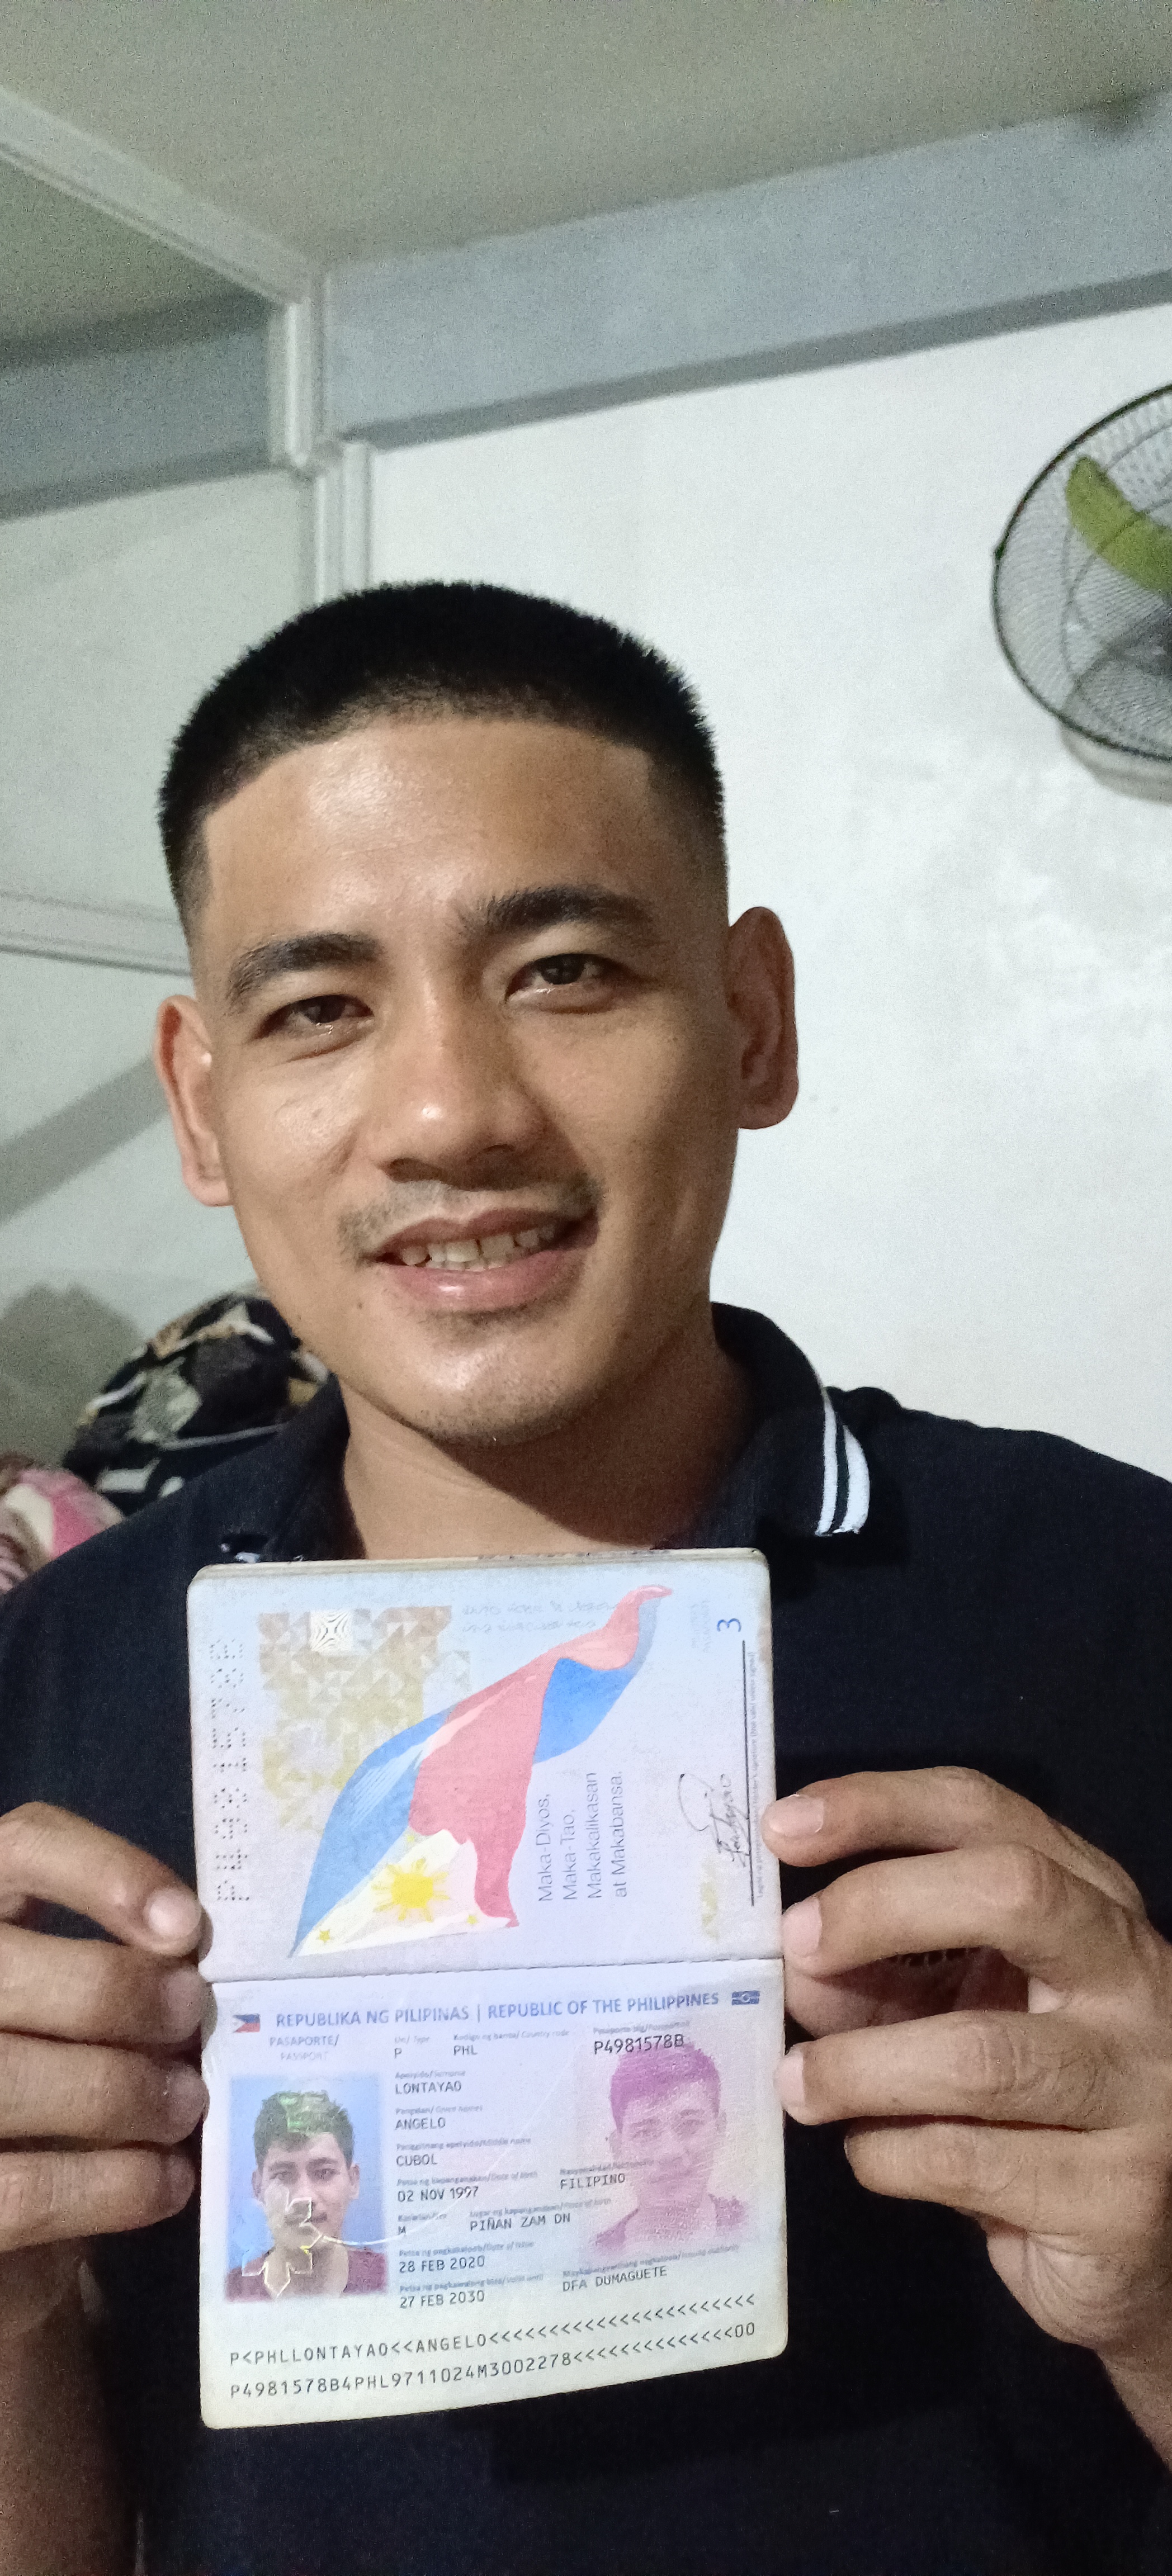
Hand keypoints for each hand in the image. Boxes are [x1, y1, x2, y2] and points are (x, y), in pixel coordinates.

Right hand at [0, 1802, 207, 2340]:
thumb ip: (120, 1964)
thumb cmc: (65, 2069)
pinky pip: (29, 2189)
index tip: (188, 1926)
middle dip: (122, 1996)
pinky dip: (117, 2184)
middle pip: (16, 1969)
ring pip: (14, 2079)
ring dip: (126, 2094)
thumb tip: (199, 1965)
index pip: (24, 1848)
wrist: (14, 2192)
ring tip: (186, 2104)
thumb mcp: (81, 1997)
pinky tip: (167, 2179)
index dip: (103, 1872)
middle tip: (191, 2022)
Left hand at [763, 1768, 1171, 2459]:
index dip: (878, 1806)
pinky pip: (967, 2162)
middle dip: (881, 1906)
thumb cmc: (1028, 2097)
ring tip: (799, 2082)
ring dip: (859, 2066)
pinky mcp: (1119, 2196)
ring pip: (980, 2052)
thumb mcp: (954, 2009)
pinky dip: (887, 2155)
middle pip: (1013, 1891)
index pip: (986, 1812)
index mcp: (1089, 1902)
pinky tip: (872, 2152)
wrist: (1134, 2241)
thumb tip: (795, 1965)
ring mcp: (1141, 2086)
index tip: (780, 1828)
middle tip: (795, 1945)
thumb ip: (877, 1975)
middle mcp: (1132, 1975)